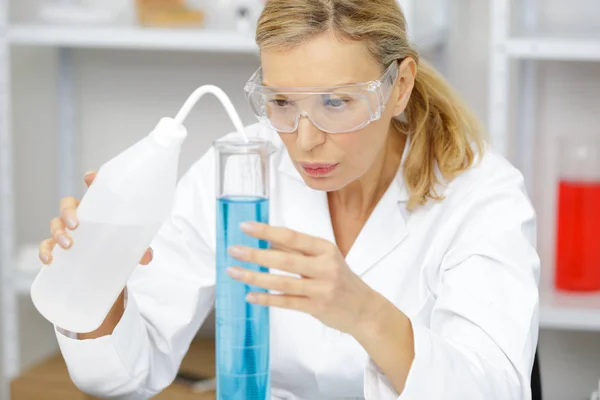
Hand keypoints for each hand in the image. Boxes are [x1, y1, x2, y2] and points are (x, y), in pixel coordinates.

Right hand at [38, 171, 152, 265]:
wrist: (109, 270)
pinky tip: (49, 259)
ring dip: (58, 232)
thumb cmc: (119, 248)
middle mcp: (81, 217)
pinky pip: (47, 246)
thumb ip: (141, 250)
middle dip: (68, 212)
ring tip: (67, 244)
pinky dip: (45, 251)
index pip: (95, 190)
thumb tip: (146, 256)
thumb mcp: (132, 247)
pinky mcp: (60, 249)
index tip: (90, 177)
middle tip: (76, 225)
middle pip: (68, 204)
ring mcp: (68, 232)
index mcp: (99, 210)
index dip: (91, 180)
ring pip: (55, 223)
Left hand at [226, 222, 378, 335]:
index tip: (245, 228)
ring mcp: (321, 288)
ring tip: (234, 272)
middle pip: (284, 260)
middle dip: (255, 255)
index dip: (267, 232)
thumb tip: (267, 240)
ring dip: (254, 277)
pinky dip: (266, 299)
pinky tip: (250, 296)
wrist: (364, 309)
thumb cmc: (341, 280)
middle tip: (233, 250)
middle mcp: (325, 267)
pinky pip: (286, 302)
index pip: (292, 237)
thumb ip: (298, 251)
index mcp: (325, 249)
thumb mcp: (325, 259)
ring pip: (282, 282)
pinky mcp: (317, 307)